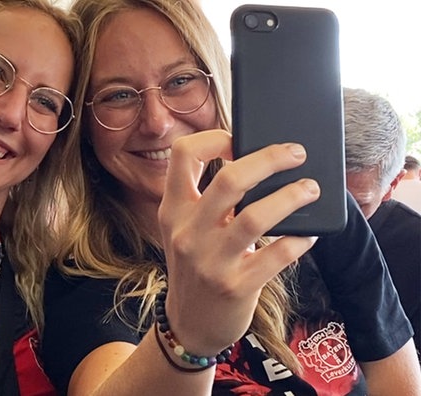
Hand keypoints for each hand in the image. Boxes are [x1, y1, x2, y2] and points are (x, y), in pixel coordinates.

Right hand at [157, 129, 319, 354]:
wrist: (190, 324)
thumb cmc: (195, 268)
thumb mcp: (185, 230)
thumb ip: (206, 200)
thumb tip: (255, 161)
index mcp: (173, 210)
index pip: (183, 154)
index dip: (214, 138)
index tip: (239, 142)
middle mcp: (187, 232)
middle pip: (230, 179)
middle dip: (270, 158)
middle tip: (296, 154)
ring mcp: (210, 261)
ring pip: (256, 215)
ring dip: (292, 197)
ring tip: (310, 190)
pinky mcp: (236, 286)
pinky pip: (277, 255)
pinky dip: (299, 240)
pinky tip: (308, 234)